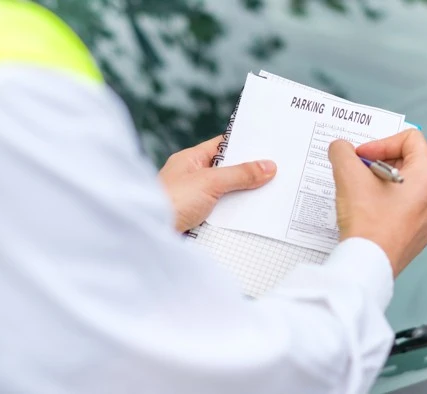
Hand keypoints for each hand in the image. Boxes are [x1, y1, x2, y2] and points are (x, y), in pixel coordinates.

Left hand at [159, 135, 276, 232]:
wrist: (149, 234)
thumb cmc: (171, 200)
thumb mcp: (210, 182)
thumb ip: (239, 174)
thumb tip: (267, 166)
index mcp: (190, 160)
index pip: (222, 146)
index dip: (244, 146)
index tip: (268, 148)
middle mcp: (191, 178)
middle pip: (226, 172)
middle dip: (248, 175)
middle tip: (277, 174)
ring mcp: (193, 200)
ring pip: (225, 195)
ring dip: (243, 197)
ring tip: (270, 195)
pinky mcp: (196, 220)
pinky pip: (220, 214)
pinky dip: (234, 216)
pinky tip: (251, 217)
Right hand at [328, 129, 426, 276]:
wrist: (367, 264)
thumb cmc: (367, 222)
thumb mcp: (348, 175)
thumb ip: (342, 152)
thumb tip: (340, 149)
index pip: (410, 139)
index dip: (381, 143)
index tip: (362, 157)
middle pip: (408, 162)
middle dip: (379, 164)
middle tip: (357, 174)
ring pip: (405, 187)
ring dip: (381, 184)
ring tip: (360, 195)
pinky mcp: (418, 236)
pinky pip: (404, 210)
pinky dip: (386, 205)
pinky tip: (367, 214)